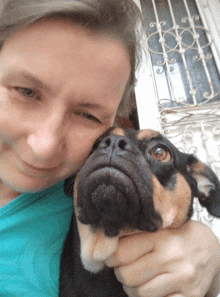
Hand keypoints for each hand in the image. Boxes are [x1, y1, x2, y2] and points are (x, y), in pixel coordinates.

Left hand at [105, 221, 219, 296]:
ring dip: (133, 289)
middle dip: (121, 274)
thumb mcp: (158, 229)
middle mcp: (172, 258)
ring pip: (139, 294)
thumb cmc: (178, 237)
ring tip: (139, 279)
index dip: (111, 257)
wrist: (211, 249)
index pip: (121, 252)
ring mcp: (182, 279)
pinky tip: (152, 288)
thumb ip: (135, 235)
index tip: (112, 257)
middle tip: (126, 269)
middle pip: (127, 275)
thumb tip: (106, 245)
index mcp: (161, 237)